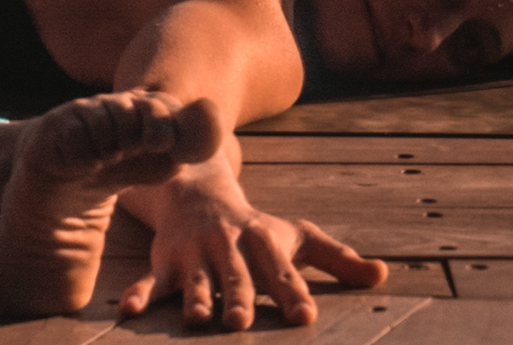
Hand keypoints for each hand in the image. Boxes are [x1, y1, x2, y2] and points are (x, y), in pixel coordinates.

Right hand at [118, 166, 385, 329]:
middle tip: (242, 321)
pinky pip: (150, 280)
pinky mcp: (165, 262)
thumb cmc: (255, 227)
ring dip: (196, 299)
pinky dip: (139, 295)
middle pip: (235, 276)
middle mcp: (227, 247)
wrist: (198, 191)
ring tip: (199, 320)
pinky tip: (129, 313)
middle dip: (239, 296)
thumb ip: (337, 260)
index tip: (303, 315)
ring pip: (194, 280)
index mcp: (262, 242)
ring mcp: (194, 254)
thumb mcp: (297, 236)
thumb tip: (383, 275)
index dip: (292, 292)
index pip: (281, 271)